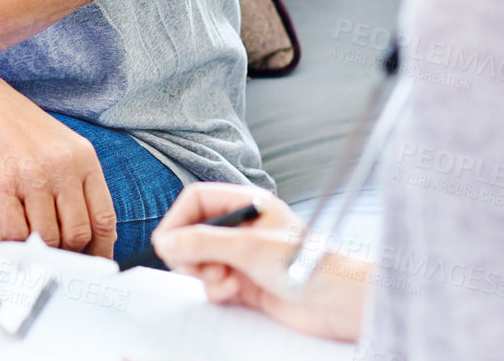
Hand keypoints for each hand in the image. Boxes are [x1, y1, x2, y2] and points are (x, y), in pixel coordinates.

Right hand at [0, 64, 117, 256]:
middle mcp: (61, 167)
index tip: (91, 265)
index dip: (100, 249)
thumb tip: (89, 235)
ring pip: (47, 238)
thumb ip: (76, 183)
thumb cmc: (14, 125)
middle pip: (77, 234)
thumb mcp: (58, 145)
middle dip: (67, 254)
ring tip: (28, 247)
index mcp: (82, 157)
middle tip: (53, 259)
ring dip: (38, 251)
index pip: (103, 218)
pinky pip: (14, 233)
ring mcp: (31, 177)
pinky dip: (12, 244)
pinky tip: (6, 237)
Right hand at [150, 182, 368, 340]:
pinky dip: (217, 290)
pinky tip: (236, 292)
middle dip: (191, 253)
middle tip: (200, 267)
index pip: (196, 201)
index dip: (177, 221)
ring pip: (199, 261)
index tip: (166, 244)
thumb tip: (166, 243)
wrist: (336, 302)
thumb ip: (203, 243)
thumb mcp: (249, 247)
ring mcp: (241, 256)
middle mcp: (241, 227)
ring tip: (227, 281)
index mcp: (246, 203)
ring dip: (205, 274)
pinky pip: (212, 283)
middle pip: (192, 232)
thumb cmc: (307, 264)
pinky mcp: (244, 282)